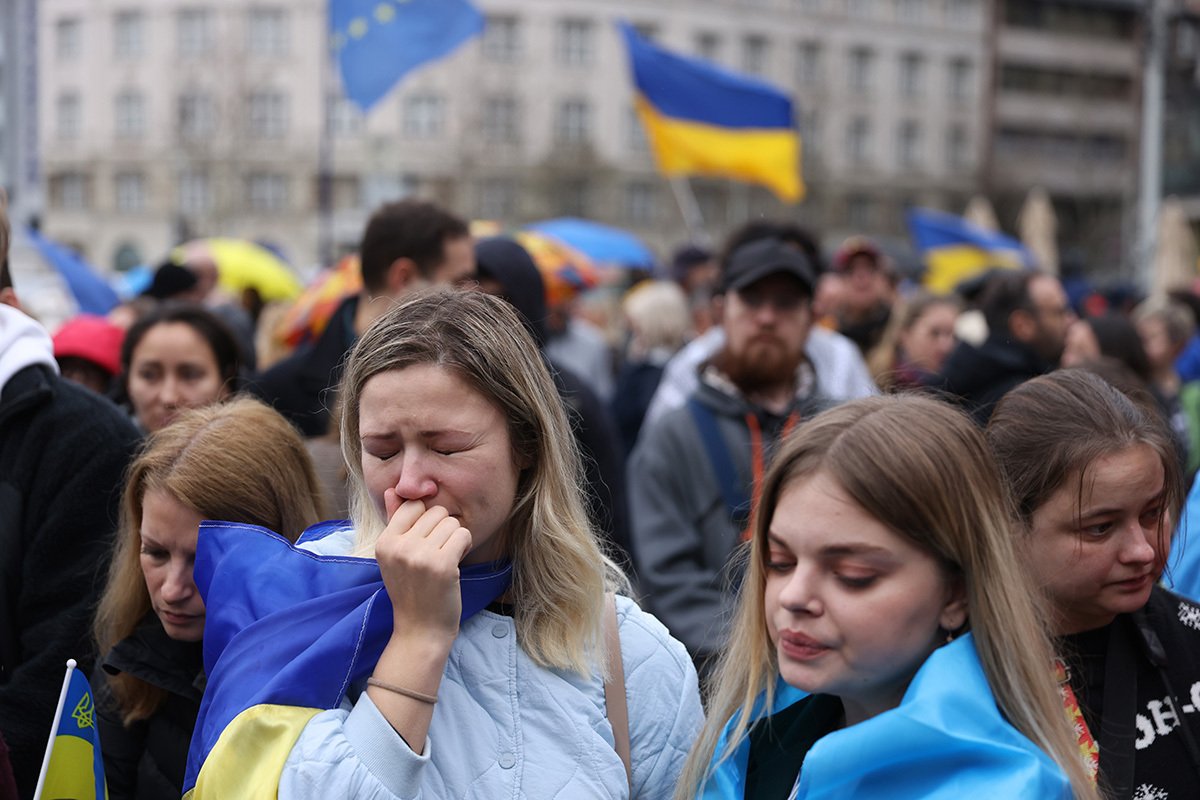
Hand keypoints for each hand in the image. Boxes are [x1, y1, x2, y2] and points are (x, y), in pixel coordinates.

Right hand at [375, 491, 471, 641]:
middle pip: (436, 512)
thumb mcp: (396, 556)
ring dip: (455, 539)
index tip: (426, 542)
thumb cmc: (411, 591)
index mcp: (384, 542)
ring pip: (451, 522)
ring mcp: (419, 556)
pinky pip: (463, 535)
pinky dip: (464, 547)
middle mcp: (398, 546)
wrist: (420, 631)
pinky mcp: (442, 565)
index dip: (427, 521)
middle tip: (436, 555)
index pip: (413, 505)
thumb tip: (394, 489)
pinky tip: (455, 565)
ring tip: (445, 561)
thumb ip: (396, 521)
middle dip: (443, 530)